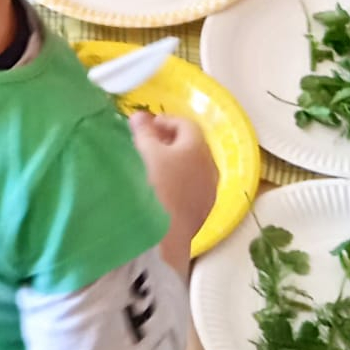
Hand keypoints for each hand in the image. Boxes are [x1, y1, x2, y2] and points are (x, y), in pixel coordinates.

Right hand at [130, 109, 219, 249]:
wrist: (168, 233)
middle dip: (169, 141)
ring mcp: (210, 189)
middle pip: (192, 145)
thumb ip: (143, 131)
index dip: (165, 121)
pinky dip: (179, 182)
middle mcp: (210, 165)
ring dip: (176, 163)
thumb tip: (139, 116)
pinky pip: (193, 187)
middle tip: (148, 145)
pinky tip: (163, 192)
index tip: (146, 127)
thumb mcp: (146, 153)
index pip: (186, 124)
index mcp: (198, 147)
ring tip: (154, 169)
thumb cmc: (157, 185)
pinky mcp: (204, 210)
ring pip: (193, 167)